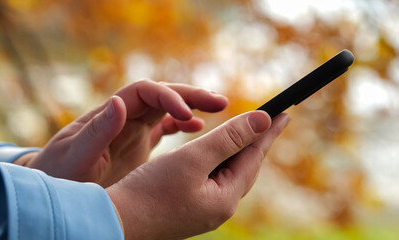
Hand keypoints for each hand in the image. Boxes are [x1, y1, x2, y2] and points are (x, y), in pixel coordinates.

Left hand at [16, 80, 227, 186]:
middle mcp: (124, 116)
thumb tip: (118, 100)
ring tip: (219, 108)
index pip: (146, 92)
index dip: (169, 97)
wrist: (55, 189)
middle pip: (163, 94)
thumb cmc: (60, 174)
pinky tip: (198, 128)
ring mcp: (133, 129)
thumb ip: (97, 131)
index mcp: (110, 114)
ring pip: (167, 109)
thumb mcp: (75, 156)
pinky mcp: (137, 144)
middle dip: (191, 95)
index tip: (189, 115)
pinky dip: (182, 125)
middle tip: (220, 102)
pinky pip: (164, 127)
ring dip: (192, 106)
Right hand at [106, 111, 290, 239]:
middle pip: (245, 168)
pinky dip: (219, 162)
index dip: (269, 132)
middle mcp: (219, 208)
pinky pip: (213, 180)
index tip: (285, 113)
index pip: (255, 157)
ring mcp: (204, 210)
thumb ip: (228, 139)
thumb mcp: (193, 159)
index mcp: (225, 198)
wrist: (115, 221)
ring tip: (249, 136)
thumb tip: (262, 120)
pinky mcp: (189, 207)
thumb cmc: (150, 190)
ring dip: (238, 151)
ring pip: (229, 174)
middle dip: (257, 143)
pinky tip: (216, 156)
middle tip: (271, 122)